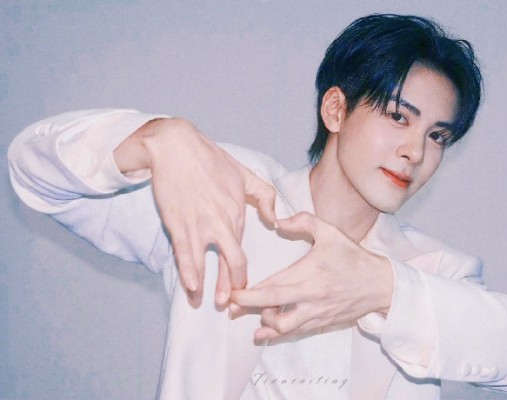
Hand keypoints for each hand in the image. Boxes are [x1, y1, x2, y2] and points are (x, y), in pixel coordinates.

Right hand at [114, 118, 275, 306]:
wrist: (176, 147)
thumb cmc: (211, 160)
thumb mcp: (246, 174)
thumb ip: (265, 196)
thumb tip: (274, 220)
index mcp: (237, 212)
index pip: (243, 251)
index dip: (243, 275)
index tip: (242, 290)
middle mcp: (221, 222)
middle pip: (230, 261)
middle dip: (229, 286)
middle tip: (228, 305)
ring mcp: (198, 224)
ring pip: (205, 262)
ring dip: (206, 285)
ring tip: (203, 301)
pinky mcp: (177, 222)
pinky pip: (183, 252)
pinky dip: (187, 271)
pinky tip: (190, 285)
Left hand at [230, 212, 392, 340]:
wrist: (380, 284)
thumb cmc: (354, 257)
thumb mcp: (330, 232)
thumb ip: (303, 221)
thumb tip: (278, 221)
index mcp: (309, 274)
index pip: (272, 287)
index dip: (248, 293)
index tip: (232, 292)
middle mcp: (310, 297)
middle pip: (271, 308)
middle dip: (247, 309)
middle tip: (230, 307)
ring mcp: (316, 313)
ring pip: (283, 326)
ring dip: (264, 323)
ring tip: (252, 317)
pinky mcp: (322, 322)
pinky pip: (296, 332)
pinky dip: (279, 333)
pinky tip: (266, 332)